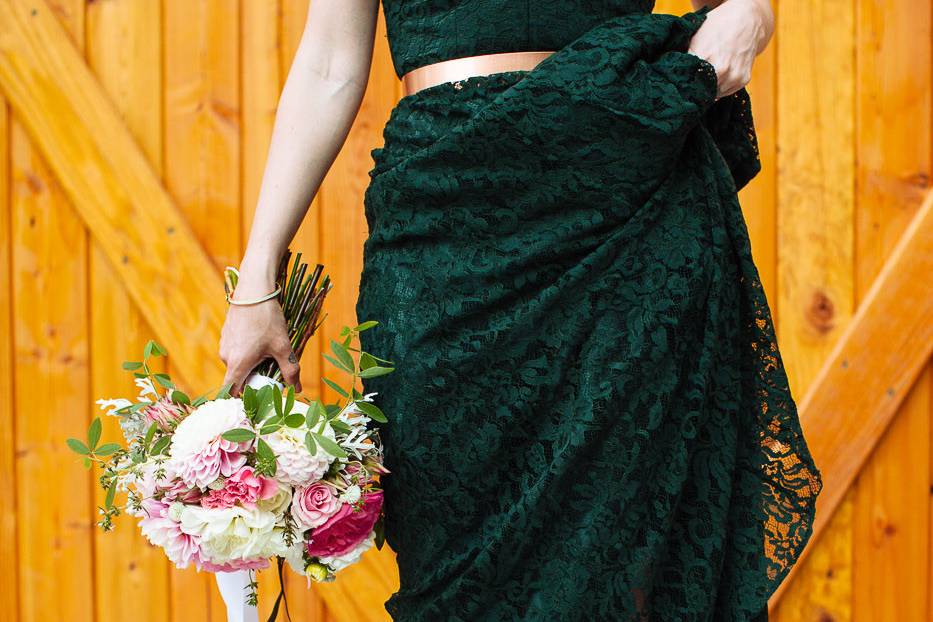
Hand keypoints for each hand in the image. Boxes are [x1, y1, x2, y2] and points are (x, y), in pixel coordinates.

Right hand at [219, 279, 301, 395]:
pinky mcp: (226, 335)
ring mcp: (224, 345)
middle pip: (239, 377)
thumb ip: (290, 370)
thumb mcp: (282, 346)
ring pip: (239, 363)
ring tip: (268, 352)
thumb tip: (296, 389)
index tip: (255, 399)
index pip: (231, 392)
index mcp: (237, 363)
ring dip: (252, 363)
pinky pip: (236, 351)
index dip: (241, 399)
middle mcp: (226, 357)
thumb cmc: (267, 319)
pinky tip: (261, 340)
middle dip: (254, 378)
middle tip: (272, 372)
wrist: (254, 291)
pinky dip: (247, 351)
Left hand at [687, 0, 771, 98]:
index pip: (688, 84)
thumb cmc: (717, 28)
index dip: (683, 85)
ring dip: (709, 89)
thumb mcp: (695, 39)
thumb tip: (675, 77)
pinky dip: (721, 87)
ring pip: (714, 95)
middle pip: (701, 93)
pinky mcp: (743, 80)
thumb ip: (686, 59)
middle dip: (696, 89)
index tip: (681, 84)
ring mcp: (733, 76)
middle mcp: (721, 70)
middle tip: (693, 82)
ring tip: (708, 76)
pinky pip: (726, 92)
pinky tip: (719, 75)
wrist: (745, 20)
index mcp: (705, 58)